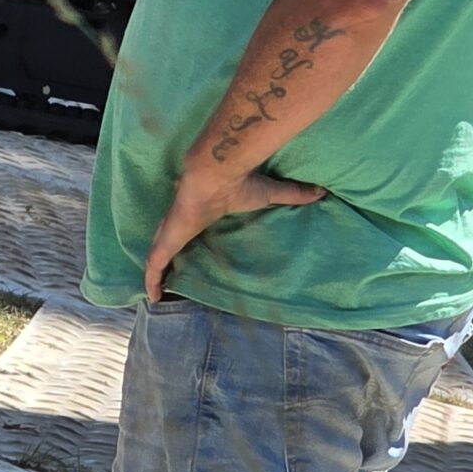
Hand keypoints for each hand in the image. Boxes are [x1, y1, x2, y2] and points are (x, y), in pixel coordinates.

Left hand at [144, 162, 325, 303]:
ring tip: (157, 293)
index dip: (185, 236)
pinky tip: (152, 298)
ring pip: (156, 257)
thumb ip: (292, 194)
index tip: (187, 248)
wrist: (215, 173)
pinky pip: (154, 265)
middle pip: (166, 243)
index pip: (188, 227)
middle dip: (164, 257)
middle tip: (167, 276)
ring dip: (155, 274)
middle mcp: (181, 223)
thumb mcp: (268, 194)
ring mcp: (170, 232)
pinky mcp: (166, 241)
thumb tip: (321, 191)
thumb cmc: (239, 183)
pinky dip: (151, 281)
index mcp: (200, 213)